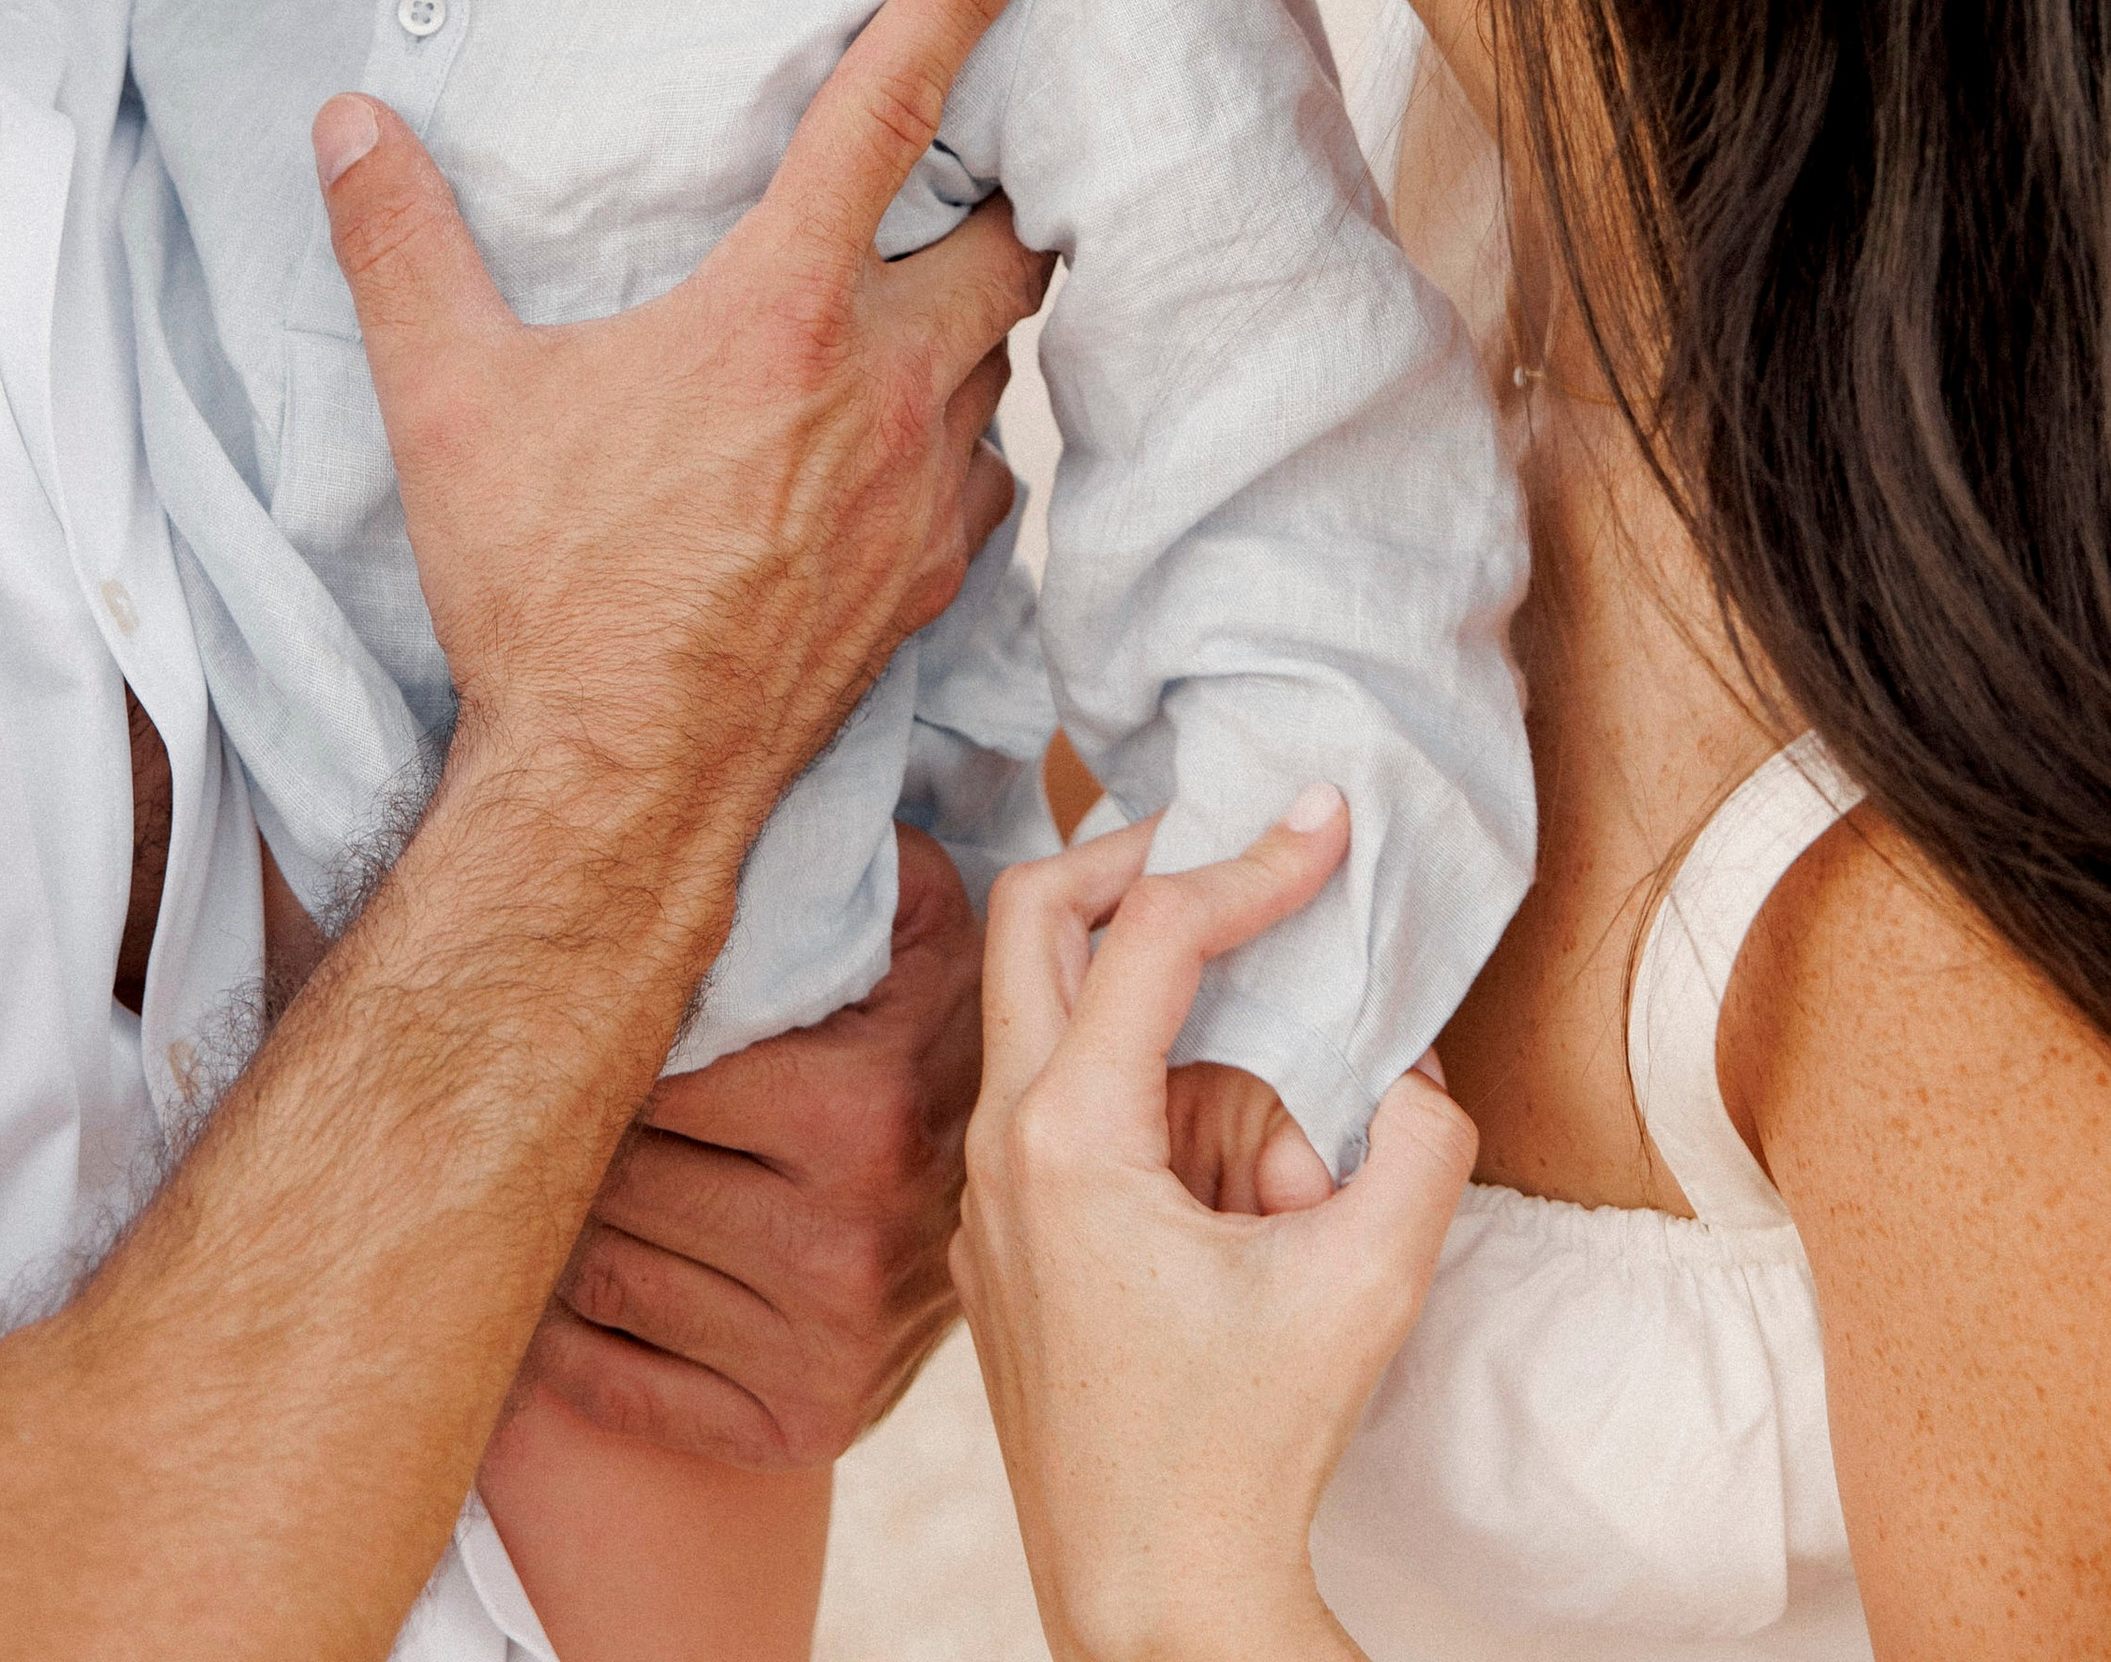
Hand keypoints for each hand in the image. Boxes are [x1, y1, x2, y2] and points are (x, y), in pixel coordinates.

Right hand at [316, 0, 1050, 856]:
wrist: (620, 789)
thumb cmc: (543, 589)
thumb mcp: (449, 403)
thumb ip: (402, 248)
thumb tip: (349, 125)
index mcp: (782, 310)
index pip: (893, 109)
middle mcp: (885, 382)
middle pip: (1011, 237)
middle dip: (1008, 183)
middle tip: (975, 154)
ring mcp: (927, 486)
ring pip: (1008, 357)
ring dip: (981, 314)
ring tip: (931, 292)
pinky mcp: (937, 575)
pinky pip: (989, 471)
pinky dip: (964, 433)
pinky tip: (904, 438)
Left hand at [526, 823, 982, 1462]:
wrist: (1048, 1190)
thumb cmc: (938, 1020)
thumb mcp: (915, 909)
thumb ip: (831, 852)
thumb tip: (716, 779)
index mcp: (855, 1109)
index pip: (642, 1077)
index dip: (604, 1039)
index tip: (583, 1009)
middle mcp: (841, 1240)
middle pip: (613, 1180)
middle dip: (570, 1134)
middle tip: (540, 1092)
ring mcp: (821, 1347)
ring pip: (602, 1277)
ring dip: (560, 1228)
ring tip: (554, 1172)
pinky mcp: (801, 1425)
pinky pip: (623, 1388)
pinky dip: (567, 1343)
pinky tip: (560, 1285)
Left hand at [953, 805, 1476, 1661]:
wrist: (1155, 1601)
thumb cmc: (1248, 1450)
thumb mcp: (1366, 1283)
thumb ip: (1417, 1141)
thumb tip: (1408, 1066)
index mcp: (1066, 1136)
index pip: (1154, 934)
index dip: (1252, 863)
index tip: (1327, 823)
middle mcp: (1000, 1145)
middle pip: (1034, 917)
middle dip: (1140, 864)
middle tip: (1238, 855)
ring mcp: (991, 1194)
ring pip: (1065, 1025)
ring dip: (1177, 1034)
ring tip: (1284, 1161)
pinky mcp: (1010, 1240)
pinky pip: (1074, 1111)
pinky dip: (1158, 1104)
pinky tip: (1243, 1182)